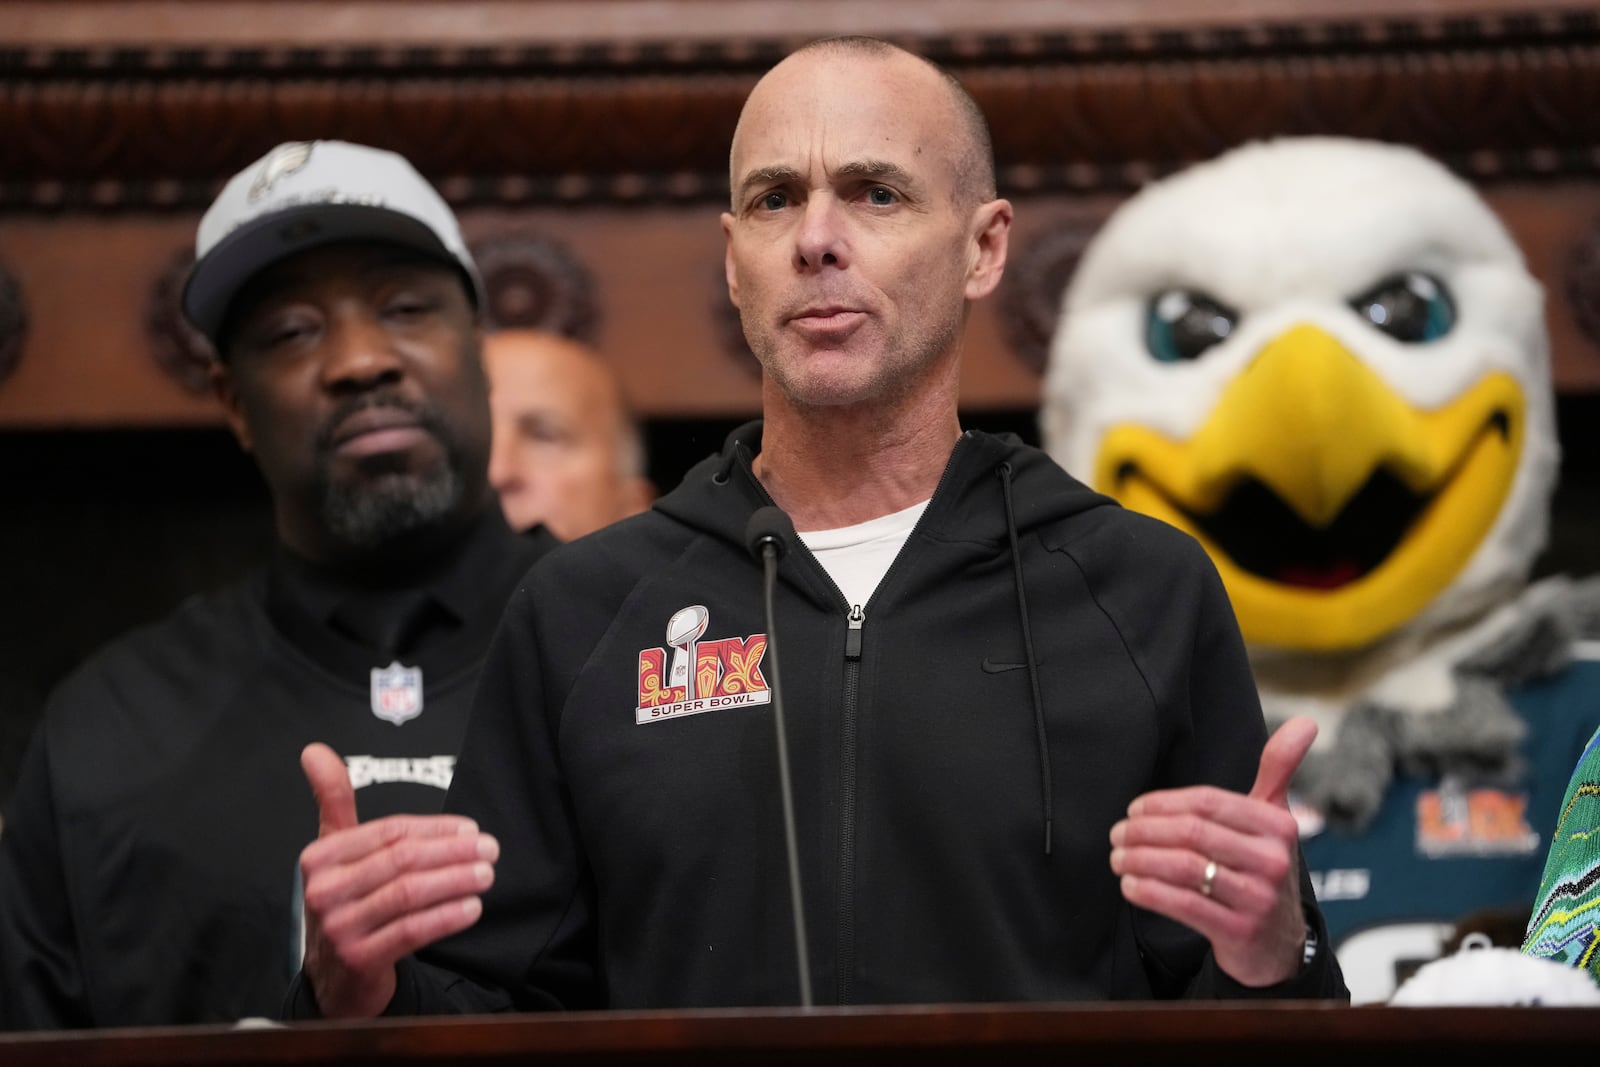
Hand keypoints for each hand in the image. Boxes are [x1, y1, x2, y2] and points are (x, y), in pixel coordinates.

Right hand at [298, 742, 498, 1017]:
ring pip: (409, 894)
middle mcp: (323, 892)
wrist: (333, 975)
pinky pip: (411, 931)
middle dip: (452, 851)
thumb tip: (315, 750)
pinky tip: (472, 907)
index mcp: (319, 858)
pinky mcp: (359, 959)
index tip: (470, 828)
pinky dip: (446, 917)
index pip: (388, 832)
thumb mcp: (334, 850)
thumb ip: (333, 799)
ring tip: (486, 873)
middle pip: (402, 860)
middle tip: (489, 848)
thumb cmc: (345, 900)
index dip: (434, 828)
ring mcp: (338, 927)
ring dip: (456, 880)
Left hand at [1109, 716, 1315, 986]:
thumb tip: (1307, 722)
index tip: (1134, 809)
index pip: (1207, 802)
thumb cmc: (1262, 868)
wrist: (1278, 944)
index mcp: (1278, 826)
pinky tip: (1130, 884)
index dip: (1163, 803)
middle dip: (1145, 831)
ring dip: (1140, 859)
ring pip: (1183, 868)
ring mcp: (1257, 899)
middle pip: (1192, 833)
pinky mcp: (1239, 932)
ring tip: (1117, 857)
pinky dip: (1149, 892)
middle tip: (1117, 833)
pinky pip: (1184, 905)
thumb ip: (1279, 770)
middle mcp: (1273, 860)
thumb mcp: (1274, 819)